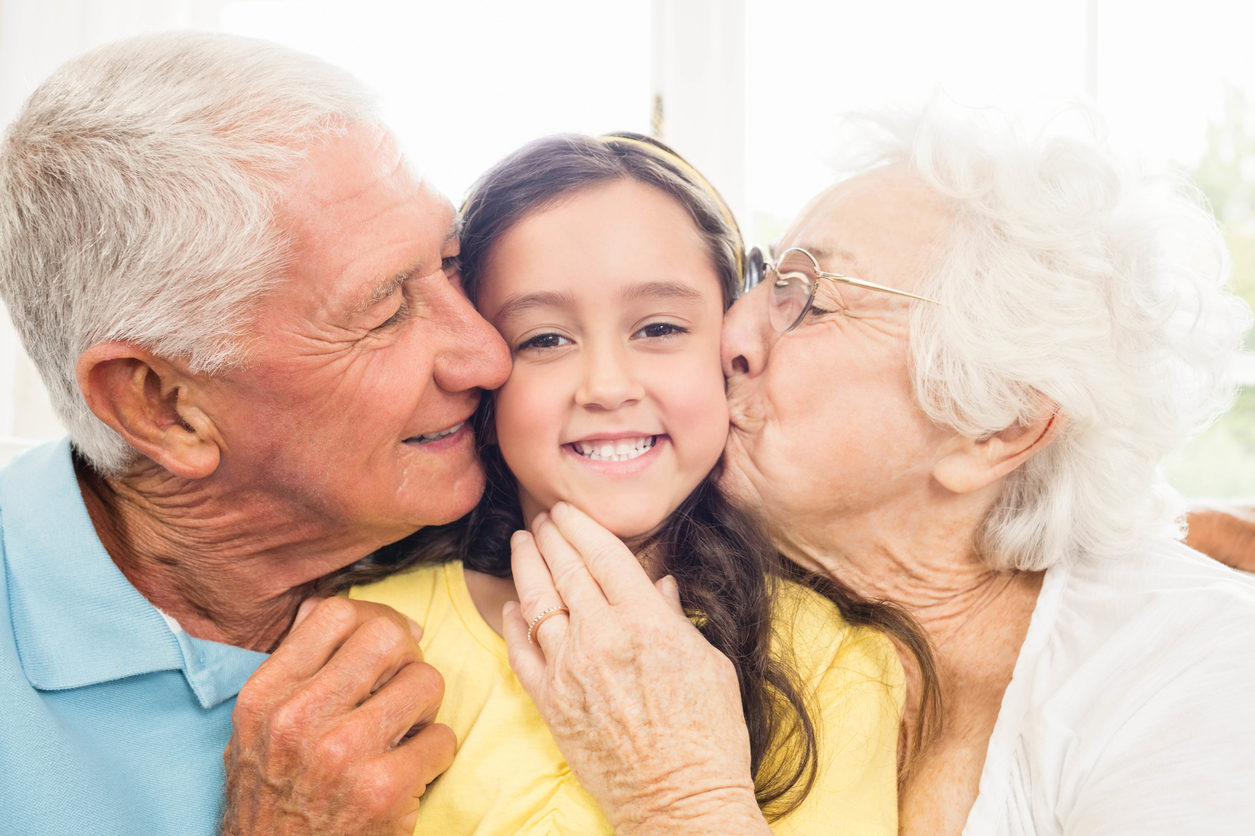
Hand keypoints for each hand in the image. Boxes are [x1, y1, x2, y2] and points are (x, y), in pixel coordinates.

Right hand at [222, 597, 456, 834]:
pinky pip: (443, 738)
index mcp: (265, 696)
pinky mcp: (384, 790)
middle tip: (400, 688)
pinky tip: (410, 772)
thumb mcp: (259, 728)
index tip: (385, 649)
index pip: (335, 613)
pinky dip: (434, 754)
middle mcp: (298, 719)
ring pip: (426, 679)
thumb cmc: (275, 798)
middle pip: (388, 636)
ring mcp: (343, 754)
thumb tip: (353, 612)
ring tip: (405, 731)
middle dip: (406, 659)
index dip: (374, 621)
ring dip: (424, 706)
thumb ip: (296, 667)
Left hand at [504, 502, 770, 835]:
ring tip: (521, 543)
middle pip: (565, 570)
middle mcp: (601, 638)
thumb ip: (677, 616)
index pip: (603, 555)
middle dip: (549, 537)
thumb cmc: (709, 735)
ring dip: (526, 566)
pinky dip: (511, 623)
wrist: (681, 800)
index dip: (580, 526)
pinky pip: (520, 652)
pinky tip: (510, 604)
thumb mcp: (710, 662)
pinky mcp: (550, 703)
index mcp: (646, 622)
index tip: (568, 510)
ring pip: (536, 602)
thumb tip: (659, 584)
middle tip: (541, 518)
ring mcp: (570, 670)